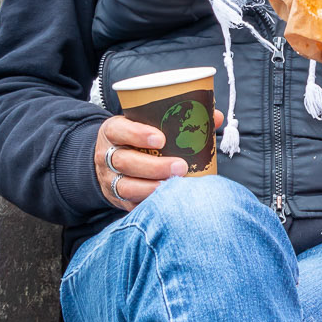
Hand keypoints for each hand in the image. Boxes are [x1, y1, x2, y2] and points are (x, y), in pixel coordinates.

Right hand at [95, 110, 222, 209]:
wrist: (108, 160)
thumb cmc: (135, 139)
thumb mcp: (144, 123)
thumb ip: (176, 119)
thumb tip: (214, 116)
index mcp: (113, 132)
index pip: (119, 130)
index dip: (137, 134)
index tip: (161, 138)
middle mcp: (107, 156)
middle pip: (124, 161)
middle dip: (153, 166)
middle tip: (180, 166)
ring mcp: (110, 179)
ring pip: (125, 186)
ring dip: (151, 188)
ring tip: (174, 186)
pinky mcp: (118, 199)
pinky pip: (130, 205)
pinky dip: (149, 204)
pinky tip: (167, 203)